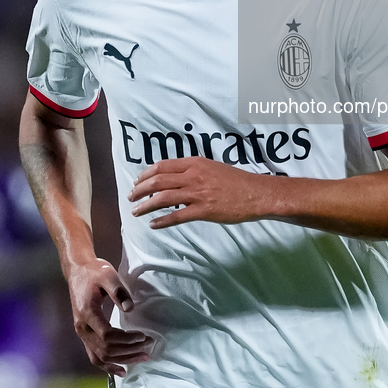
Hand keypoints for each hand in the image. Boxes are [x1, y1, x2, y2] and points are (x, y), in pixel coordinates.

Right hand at [67, 257, 152, 376]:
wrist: (78, 271)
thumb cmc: (94, 272)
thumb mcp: (108, 275)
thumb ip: (118, 291)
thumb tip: (131, 309)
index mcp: (87, 313)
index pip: (108, 336)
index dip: (127, 339)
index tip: (143, 336)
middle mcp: (82, 328)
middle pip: (105, 349)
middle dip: (128, 351)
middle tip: (148, 347)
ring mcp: (82, 333)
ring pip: (100, 357)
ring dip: (122, 360)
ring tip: (142, 358)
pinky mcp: (85, 335)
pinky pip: (94, 356)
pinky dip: (108, 366)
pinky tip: (121, 370)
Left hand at [128, 157, 272, 228]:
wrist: (255, 193)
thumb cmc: (236, 181)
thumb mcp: (212, 167)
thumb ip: (193, 170)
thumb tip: (174, 178)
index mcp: (195, 163)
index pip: (162, 166)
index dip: (145, 174)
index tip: (137, 181)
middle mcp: (194, 176)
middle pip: (157, 181)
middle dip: (140, 190)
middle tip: (131, 197)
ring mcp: (198, 193)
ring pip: (163, 198)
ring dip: (145, 206)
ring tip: (136, 212)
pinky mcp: (204, 210)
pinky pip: (177, 216)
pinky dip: (162, 221)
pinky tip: (154, 224)